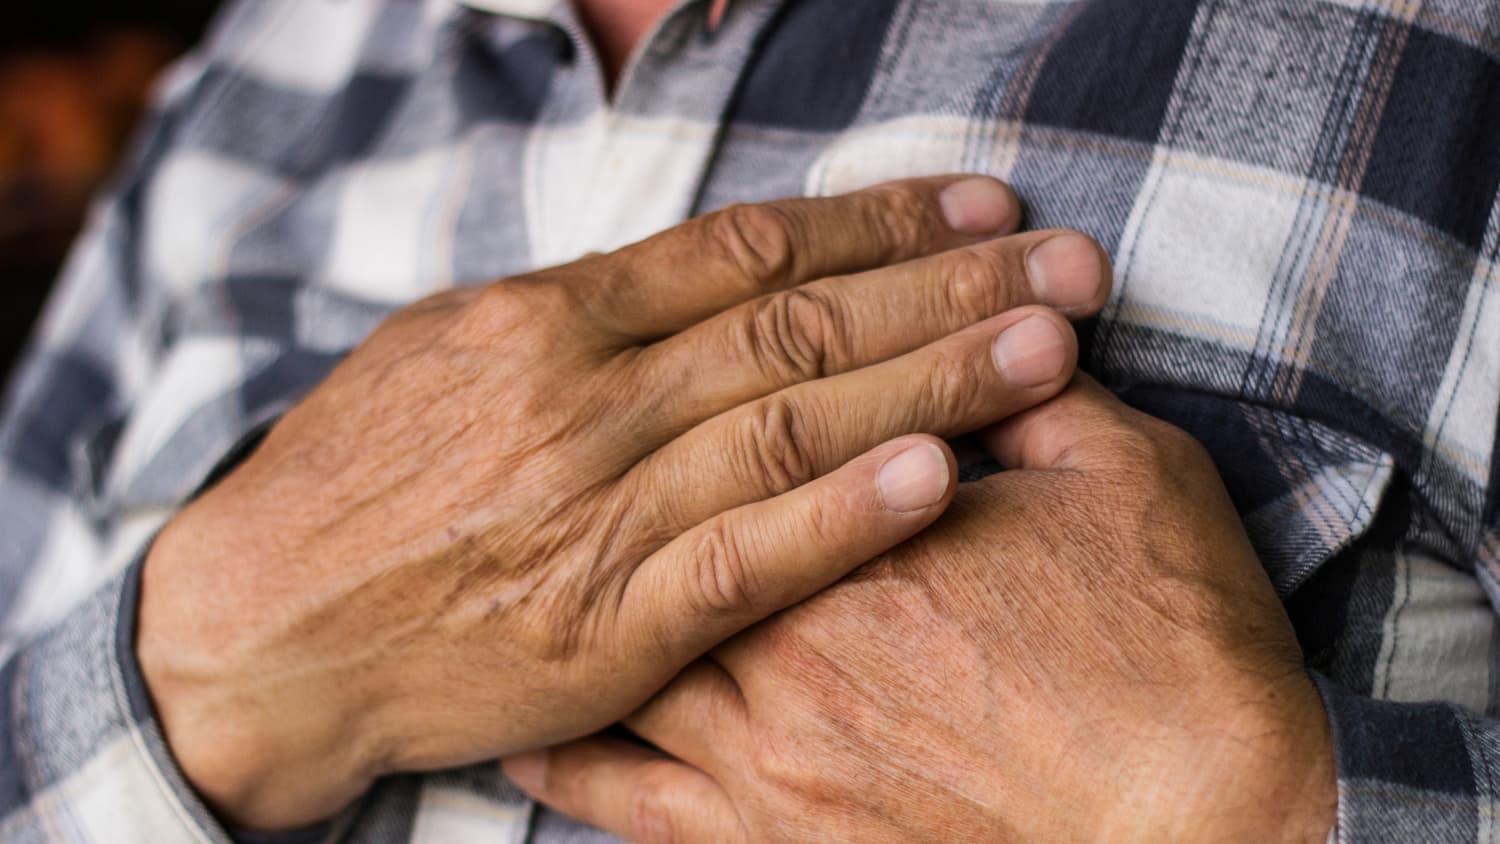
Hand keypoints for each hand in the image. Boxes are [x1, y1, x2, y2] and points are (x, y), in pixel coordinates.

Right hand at [136, 175, 1112, 829]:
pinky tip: (939, 477)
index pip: (745, 250)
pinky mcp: (602, 627)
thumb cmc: (354, 483)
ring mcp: (594, 512)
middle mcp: (581, 401)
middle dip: (944, 288)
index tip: (981, 211)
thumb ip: (583, 313)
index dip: (877, 224)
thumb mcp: (448, 354)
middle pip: (795, 323)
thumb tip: (702, 269)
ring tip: (1047, 347)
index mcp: (545, 320)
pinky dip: (843, 517)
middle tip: (1067, 263)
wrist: (256, 632)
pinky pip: (741, 561)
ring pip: (788, 425)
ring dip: (929, 380)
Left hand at [506, 378, 1337, 842]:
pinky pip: (629, 801)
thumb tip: (988, 333)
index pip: (760, 430)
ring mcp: (768, 750)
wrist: (1207, 827)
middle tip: (551, 462)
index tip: (687, 375)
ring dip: (567, 616)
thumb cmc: (1176, 649)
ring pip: (622, 661)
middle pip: (665, 537)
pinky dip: (569, 762)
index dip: (724, 392)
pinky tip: (529, 737)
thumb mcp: (1128, 476)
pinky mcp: (772, 842)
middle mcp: (785, 637)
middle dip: (614, 493)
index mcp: (860, 530)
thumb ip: (1034, 395)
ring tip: (514, 579)